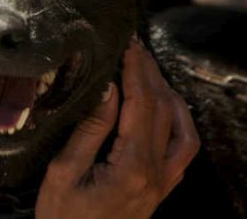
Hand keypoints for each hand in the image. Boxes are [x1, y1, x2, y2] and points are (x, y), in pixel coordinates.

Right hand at [35, 39, 199, 218]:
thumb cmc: (63, 216)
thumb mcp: (64, 172)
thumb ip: (90, 130)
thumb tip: (109, 90)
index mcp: (132, 166)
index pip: (142, 104)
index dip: (137, 70)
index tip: (128, 44)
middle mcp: (156, 172)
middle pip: (163, 108)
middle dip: (150, 72)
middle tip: (135, 46)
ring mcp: (164, 182)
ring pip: (181, 126)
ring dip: (167, 92)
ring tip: (147, 69)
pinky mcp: (163, 188)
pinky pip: (184, 148)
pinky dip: (179, 120)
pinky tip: (165, 107)